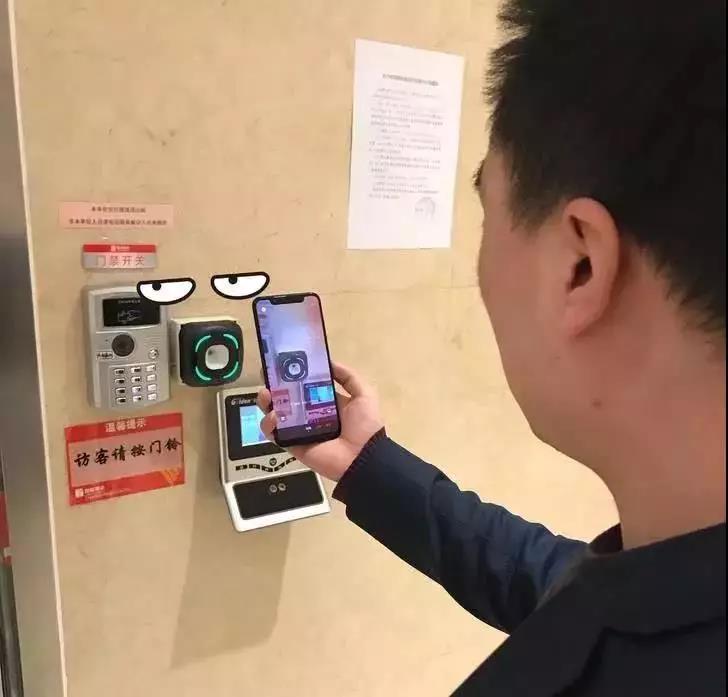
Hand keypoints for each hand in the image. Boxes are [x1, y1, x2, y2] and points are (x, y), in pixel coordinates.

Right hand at [257, 362, 383, 481]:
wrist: (362, 458)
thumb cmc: (364, 426)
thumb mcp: (363, 394)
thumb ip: (348, 376)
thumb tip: (329, 361)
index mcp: (325, 401)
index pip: (304, 385)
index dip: (293, 374)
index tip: (282, 363)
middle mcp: (309, 414)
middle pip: (285, 397)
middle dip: (274, 386)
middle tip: (267, 377)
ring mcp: (298, 429)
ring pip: (275, 413)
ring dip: (267, 402)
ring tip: (267, 395)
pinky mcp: (292, 443)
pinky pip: (274, 433)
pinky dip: (269, 424)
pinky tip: (275, 416)